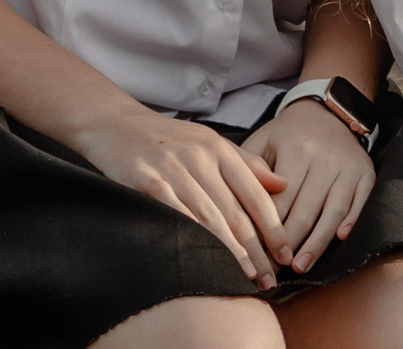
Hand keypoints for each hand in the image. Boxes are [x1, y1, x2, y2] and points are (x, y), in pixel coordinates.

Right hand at [69, 103, 290, 286]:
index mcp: (220, 150)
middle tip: (270, 280)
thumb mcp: (211, 142)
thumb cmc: (168, 138)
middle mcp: (200, 158)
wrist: (116, 123)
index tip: (286, 254)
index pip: (255, 194)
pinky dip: (192, 239)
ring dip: (230, 252)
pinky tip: (203, 260)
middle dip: (256, 250)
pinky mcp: (146, 181)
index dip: (274, 228)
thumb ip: (247, 164)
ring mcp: (173, 169)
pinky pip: (174, 215)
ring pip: (209, 218)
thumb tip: (283, 185)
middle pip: (235, 212)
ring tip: (245, 277)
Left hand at [242, 100, 377, 271]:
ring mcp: (348, 166)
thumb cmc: (287, 135)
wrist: (327, 111)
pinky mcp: (366, 172)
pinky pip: (360, 201)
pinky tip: (340, 240)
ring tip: (301, 267)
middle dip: (289, 244)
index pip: (280, 200)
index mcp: (296, 150)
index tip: (255, 254)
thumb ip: (250, 169)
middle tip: (275, 271)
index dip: (266, 230)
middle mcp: (324, 158)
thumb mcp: (263, 141)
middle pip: (306, 211)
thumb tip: (240, 206)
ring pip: (334, 211)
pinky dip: (351, 221)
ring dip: (317, 243)